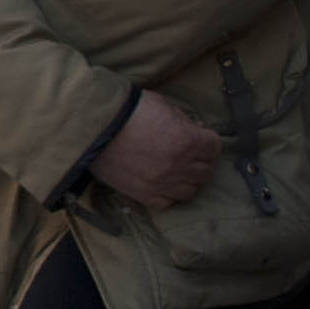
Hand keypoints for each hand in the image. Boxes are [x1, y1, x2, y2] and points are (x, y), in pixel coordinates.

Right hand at [92, 91, 224, 210]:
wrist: (94, 126)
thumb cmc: (128, 110)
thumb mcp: (163, 106)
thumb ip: (182, 122)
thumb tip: (191, 131)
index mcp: (187, 140)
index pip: (215, 147)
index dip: (208, 140)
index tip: (201, 137)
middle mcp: (179, 166)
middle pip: (206, 171)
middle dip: (201, 160)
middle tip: (191, 153)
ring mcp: (162, 183)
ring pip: (191, 190)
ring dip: (188, 179)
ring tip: (177, 170)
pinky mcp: (144, 195)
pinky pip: (168, 202)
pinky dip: (169, 193)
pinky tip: (163, 182)